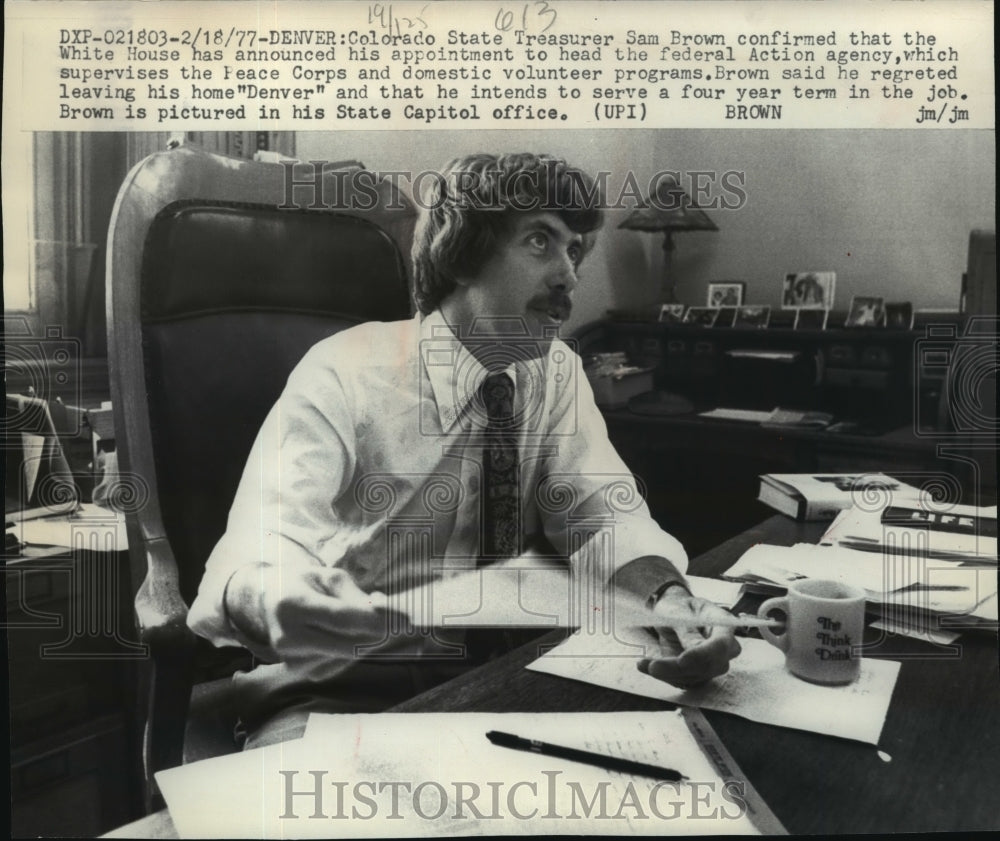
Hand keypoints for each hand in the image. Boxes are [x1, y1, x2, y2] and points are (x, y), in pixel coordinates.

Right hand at [226, 563, 399, 661]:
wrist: (267, 603)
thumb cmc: (304, 584)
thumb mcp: (329, 577)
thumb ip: (356, 597)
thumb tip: (385, 613)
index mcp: (292, 605)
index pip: (343, 619)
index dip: (377, 619)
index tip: (404, 616)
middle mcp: (288, 637)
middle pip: (349, 644)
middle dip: (381, 633)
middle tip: (401, 620)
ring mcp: (292, 659)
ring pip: (349, 657)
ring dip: (369, 640)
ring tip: (366, 618)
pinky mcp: (301, 672)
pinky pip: (341, 664)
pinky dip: (355, 649)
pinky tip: (351, 634)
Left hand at [637, 586, 741, 688]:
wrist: (672, 613)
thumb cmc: (678, 607)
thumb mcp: (679, 611)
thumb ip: (687, 629)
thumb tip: (694, 649)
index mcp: (723, 625)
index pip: (720, 645)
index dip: (702, 655)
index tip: (681, 661)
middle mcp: (723, 649)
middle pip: (707, 667)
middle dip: (678, 669)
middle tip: (652, 665)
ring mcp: (712, 664)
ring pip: (693, 678)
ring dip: (667, 674)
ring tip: (643, 663)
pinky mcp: (698, 674)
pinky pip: (682, 681)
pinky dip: (663, 675)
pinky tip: (646, 666)